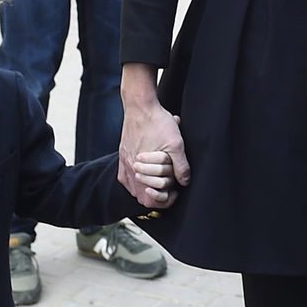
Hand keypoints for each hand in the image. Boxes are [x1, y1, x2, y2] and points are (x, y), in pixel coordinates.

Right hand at [119, 67, 190, 207]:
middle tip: (170, 185)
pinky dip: (137, 181)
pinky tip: (146, 174)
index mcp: (142, 170)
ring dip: (147, 187)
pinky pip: (126, 179)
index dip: (166, 199)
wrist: (140, 106)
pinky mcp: (122, 157)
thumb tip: (184, 182)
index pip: (151, 201)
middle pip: (143, 198)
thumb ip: (181, 166)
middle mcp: (130, 170)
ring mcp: (124, 164)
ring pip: (134, 189)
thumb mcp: (176, 144)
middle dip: (158, 194)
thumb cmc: (157, 122)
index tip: (174, 191)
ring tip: (160, 179)